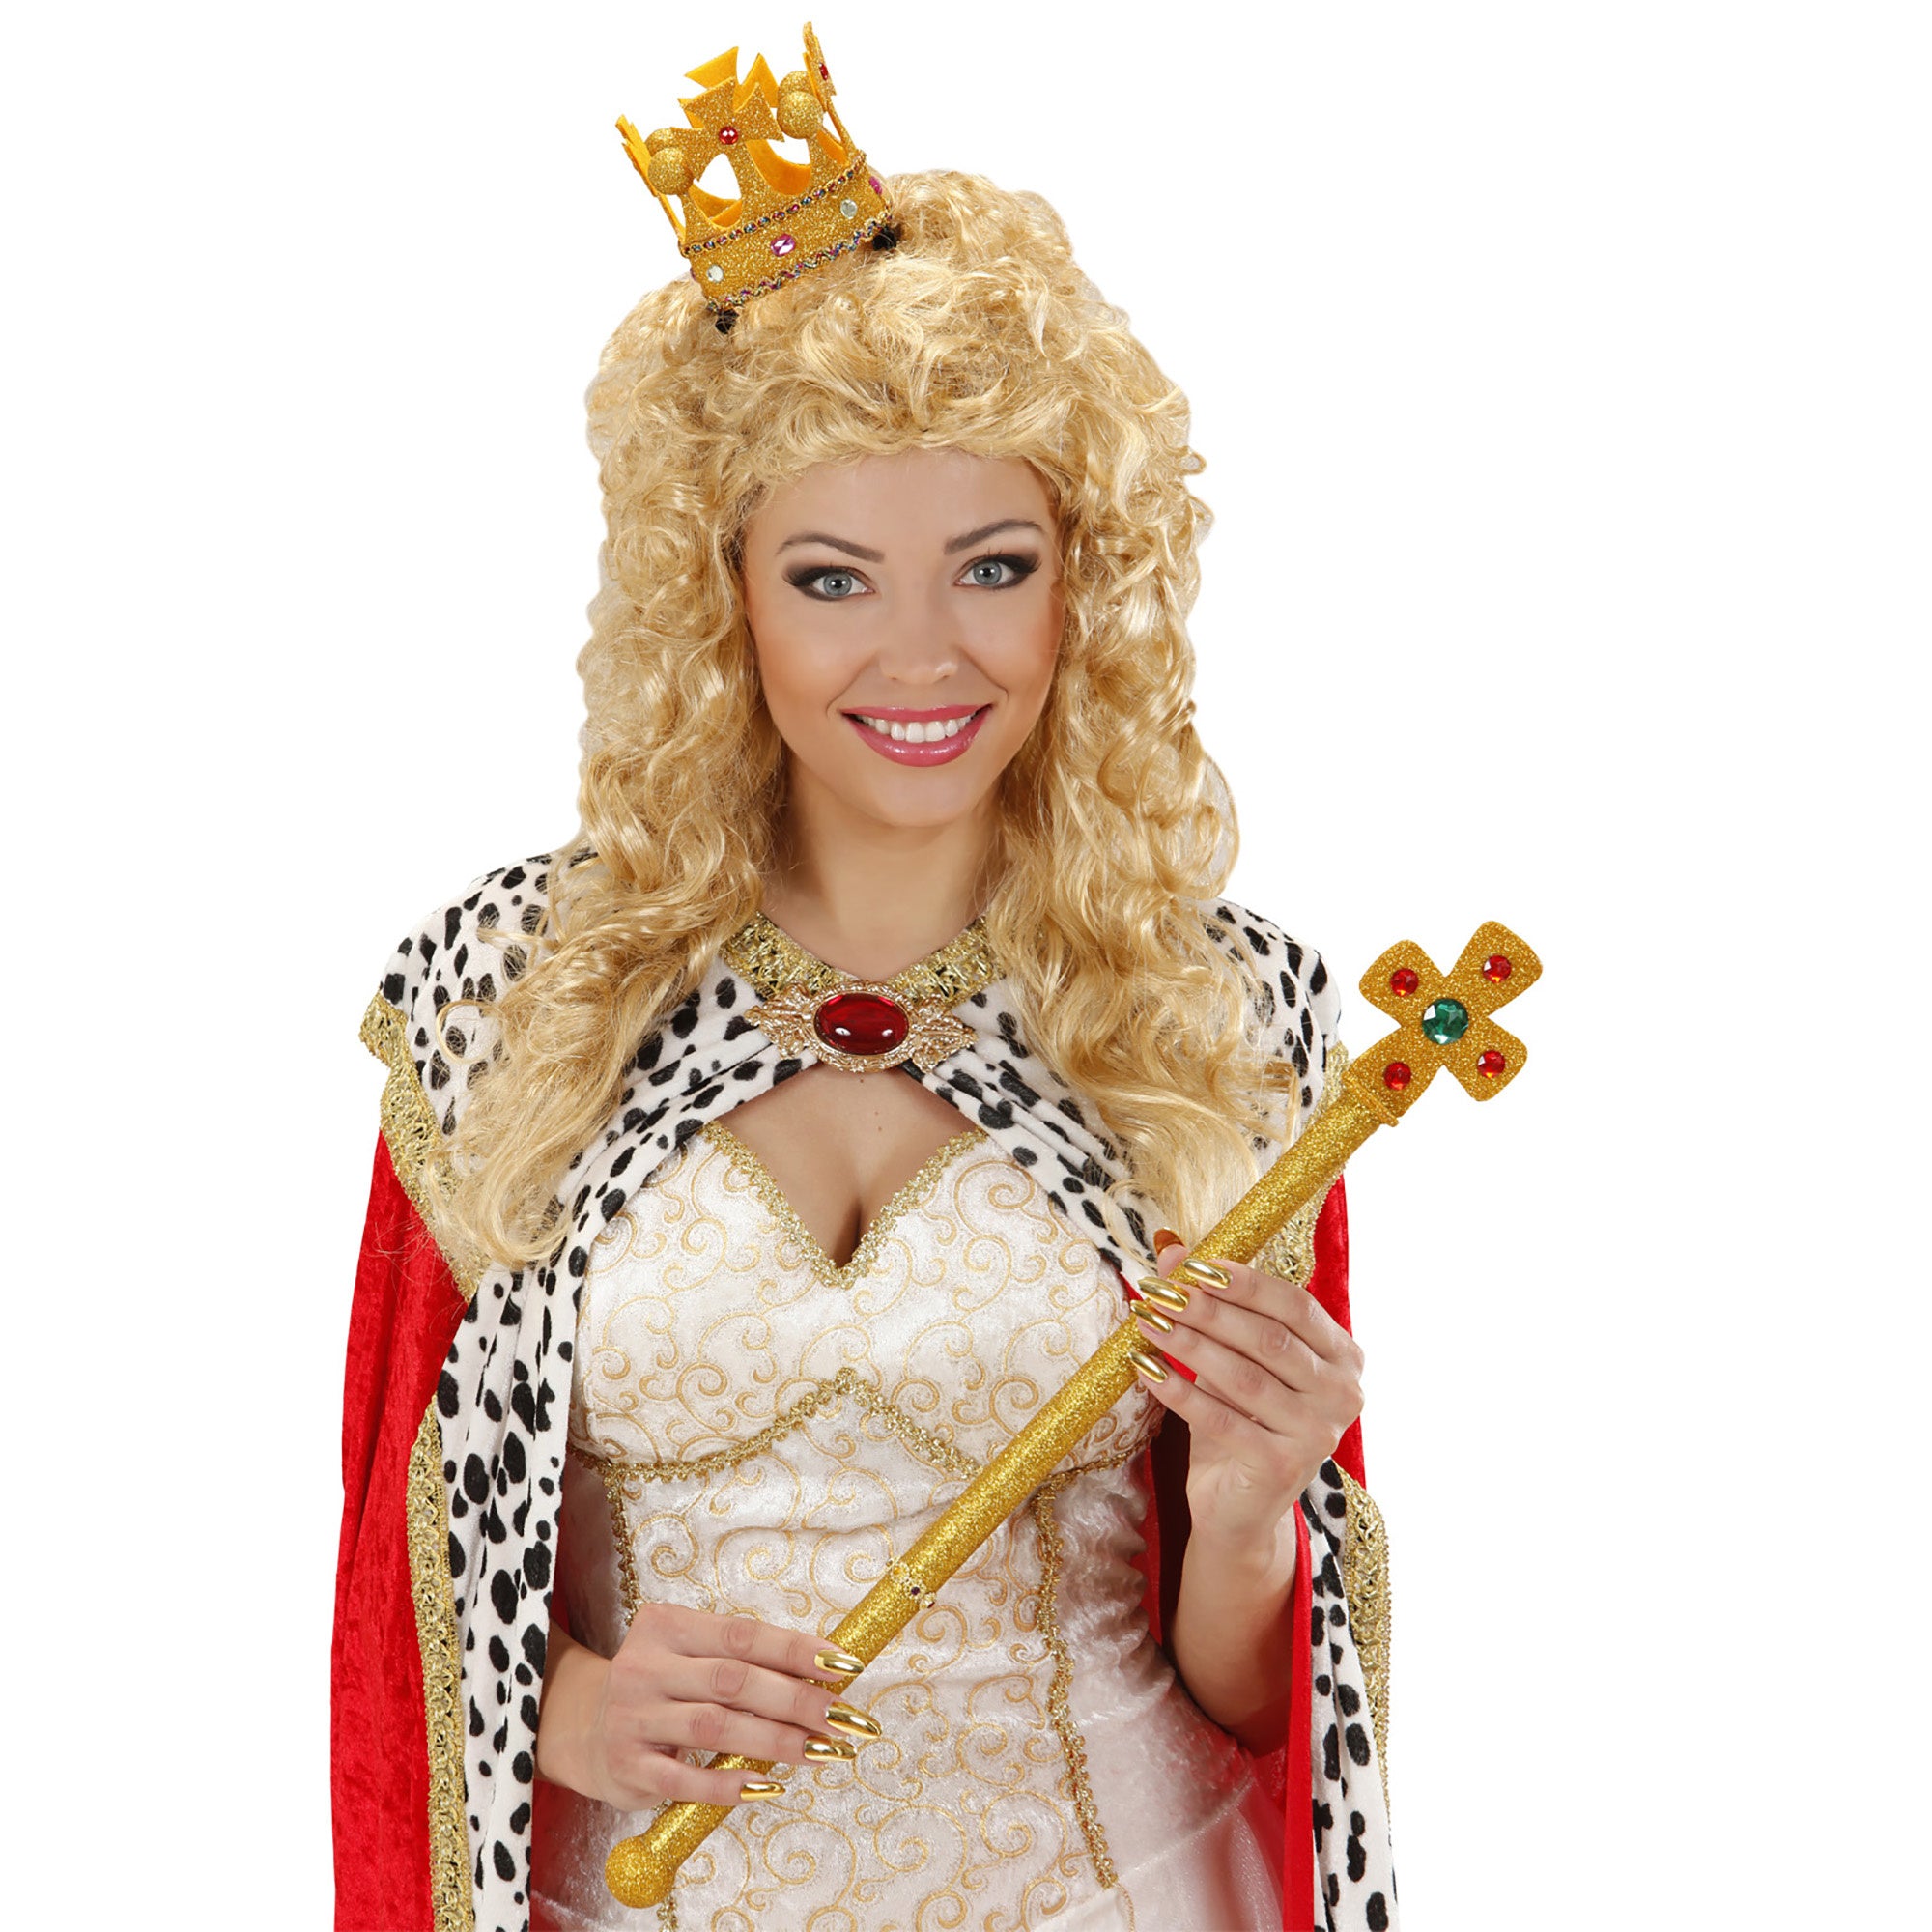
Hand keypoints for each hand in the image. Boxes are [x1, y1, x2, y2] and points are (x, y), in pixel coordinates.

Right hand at [536, 1604, 871, 1808]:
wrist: (578, 1726)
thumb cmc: (658, 1688)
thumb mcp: (688, 1657)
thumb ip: (740, 1661)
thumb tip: (822, 1674)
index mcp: (668, 1627)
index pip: (743, 1634)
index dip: (796, 1649)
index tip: (843, 1666)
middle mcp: (646, 1666)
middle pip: (734, 1680)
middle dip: (796, 1700)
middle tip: (842, 1720)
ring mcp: (632, 1717)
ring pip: (714, 1727)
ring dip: (773, 1741)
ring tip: (818, 1752)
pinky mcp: (627, 1765)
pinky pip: (684, 1779)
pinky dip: (728, 1785)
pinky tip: (766, 1787)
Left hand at [1133, 1235, 1364, 1549]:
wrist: (1240, 1507)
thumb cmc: (1242, 1420)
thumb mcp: (1230, 1357)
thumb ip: (1211, 1303)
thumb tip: (1171, 1248)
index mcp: (1344, 1357)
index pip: (1295, 1305)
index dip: (1244, 1282)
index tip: (1194, 1266)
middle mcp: (1343, 1395)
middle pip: (1268, 1339)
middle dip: (1208, 1311)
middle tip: (1159, 1292)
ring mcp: (1318, 1435)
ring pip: (1244, 1377)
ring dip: (1188, 1344)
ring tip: (1146, 1321)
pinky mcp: (1282, 1467)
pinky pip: (1222, 1420)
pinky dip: (1180, 1392)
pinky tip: (1147, 1370)